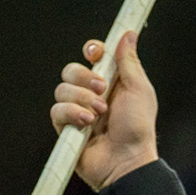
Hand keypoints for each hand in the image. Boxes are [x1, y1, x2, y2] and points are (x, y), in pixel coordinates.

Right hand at [52, 31, 159, 190]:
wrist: (127, 160)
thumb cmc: (138, 128)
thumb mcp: (138, 90)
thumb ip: (129, 62)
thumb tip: (128, 33)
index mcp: (111, 82)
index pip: (92, 57)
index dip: (91, 51)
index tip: (96, 53)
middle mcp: (91, 94)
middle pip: (70, 69)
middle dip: (84, 77)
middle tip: (102, 90)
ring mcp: (77, 111)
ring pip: (62, 89)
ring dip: (81, 99)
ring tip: (99, 114)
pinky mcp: (65, 127)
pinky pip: (57, 110)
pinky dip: (72, 114)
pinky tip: (87, 124)